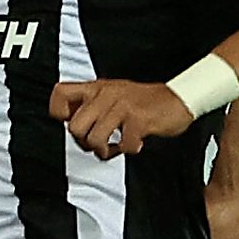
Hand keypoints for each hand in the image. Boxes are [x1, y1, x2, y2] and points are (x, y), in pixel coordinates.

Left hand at [48, 79, 196, 159]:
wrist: (179, 98)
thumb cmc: (145, 101)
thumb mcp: (113, 95)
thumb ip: (92, 105)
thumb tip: (70, 123)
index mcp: (97, 88)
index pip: (60, 94)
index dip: (59, 113)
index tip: (70, 123)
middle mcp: (106, 95)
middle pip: (74, 127)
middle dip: (85, 142)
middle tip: (99, 142)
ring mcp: (121, 107)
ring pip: (94, 140)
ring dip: (105, 150)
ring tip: (116, 146)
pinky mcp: (138, 120)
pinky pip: (122, 146)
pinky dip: (127, 150)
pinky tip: (134, 144)